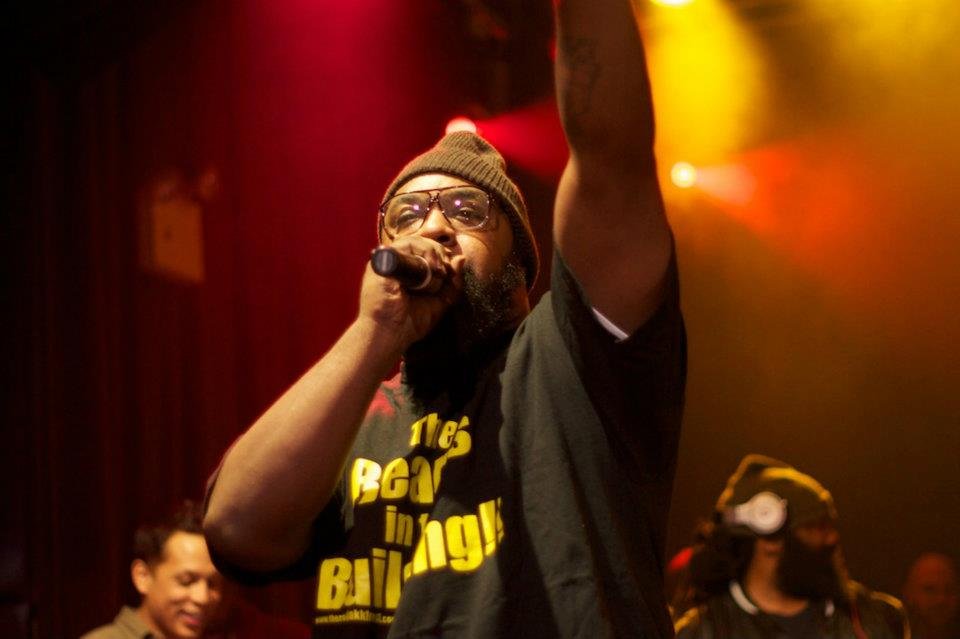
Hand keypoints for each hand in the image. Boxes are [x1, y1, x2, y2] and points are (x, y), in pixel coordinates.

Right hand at [358, 236, 465, 352]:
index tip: (449, 272)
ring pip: (416, 241)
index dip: (441, 255)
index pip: (426, 250)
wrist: (390, 334)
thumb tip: (461, 258)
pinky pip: (406, 245)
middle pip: (422, 242)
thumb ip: (452, 283)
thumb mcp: (439, 302)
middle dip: (440, 254)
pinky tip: (430, 269)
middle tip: (444, 273)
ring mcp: (388, 260)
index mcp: (406, 270)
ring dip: (433, 254)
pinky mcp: (384, 260)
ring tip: (438, 272)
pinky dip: (422, 252)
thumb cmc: (409, 323)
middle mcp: (396, 262)